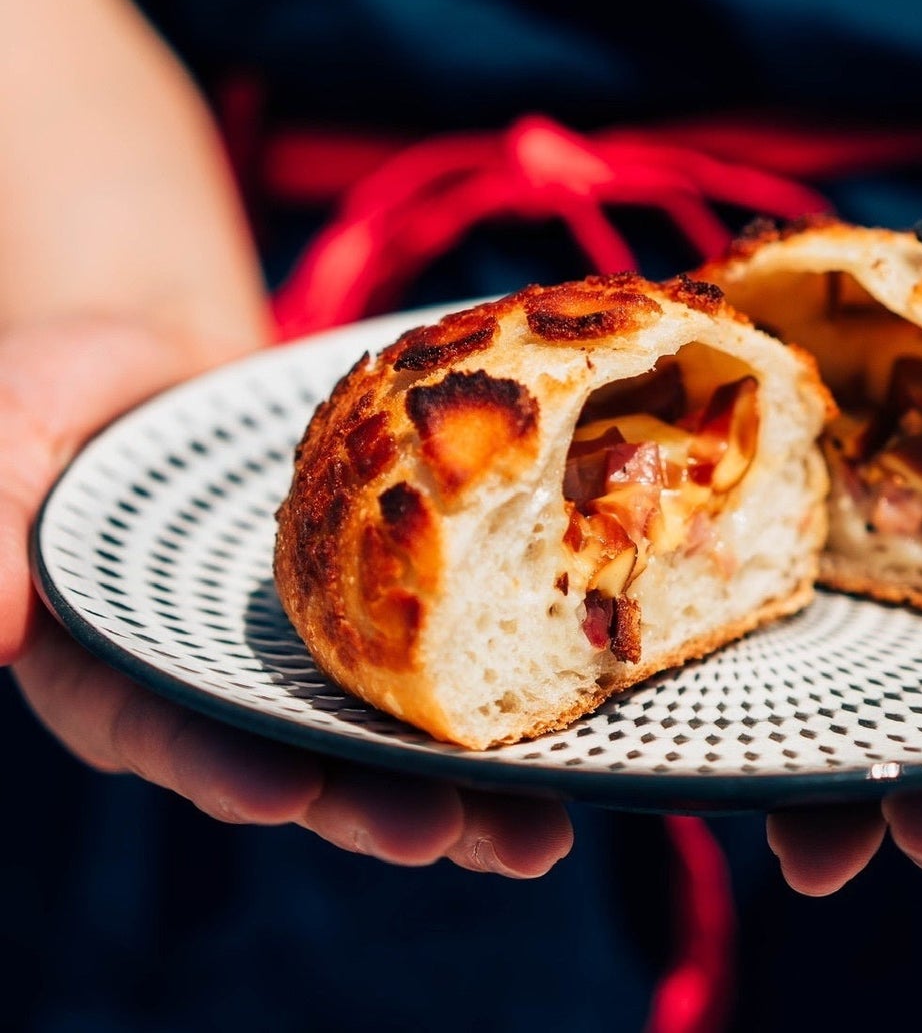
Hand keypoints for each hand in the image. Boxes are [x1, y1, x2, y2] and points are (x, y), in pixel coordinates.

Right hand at [3, 316, 571, 875]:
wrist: (164, 359)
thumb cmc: (61, 401)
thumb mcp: (1, 446)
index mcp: (130, 674)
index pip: (178, 735)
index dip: (232, 769)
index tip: (290, 793)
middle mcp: (234, 680)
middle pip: (312, 760)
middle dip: (393, 805)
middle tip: (491, 843)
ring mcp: (314, 643)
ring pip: (394, 723)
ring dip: (473, 777)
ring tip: (553, 822)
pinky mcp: (382, 593)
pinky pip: (445, 634)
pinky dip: (506, 666)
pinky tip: (582, 695)